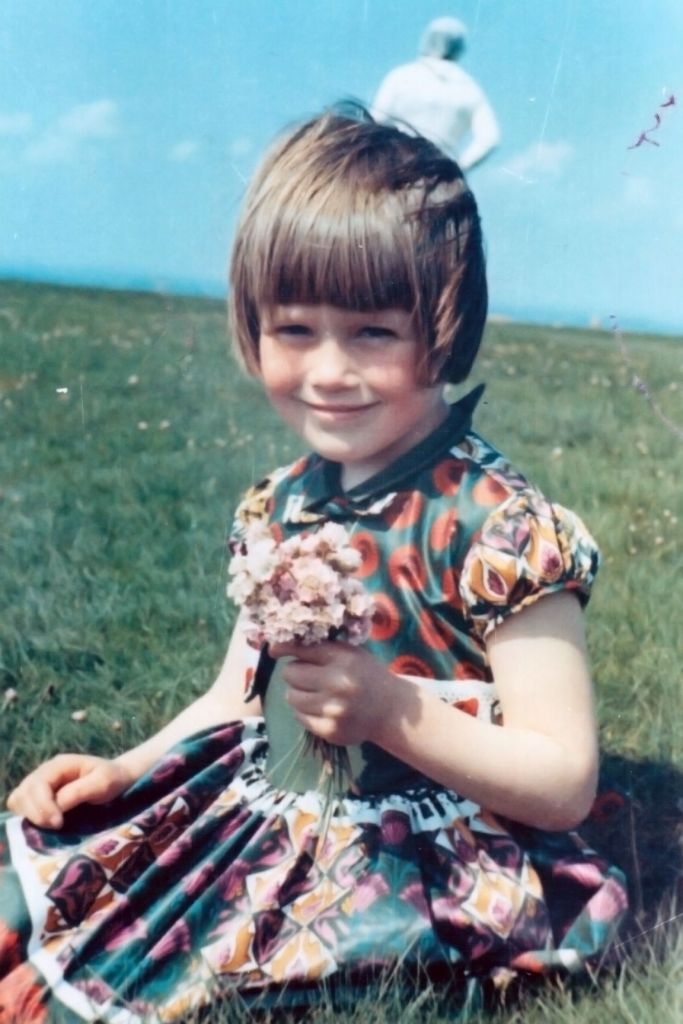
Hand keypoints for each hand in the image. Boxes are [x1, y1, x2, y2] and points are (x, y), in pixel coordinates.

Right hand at [6, 754, 134, 828]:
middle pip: (24, 792)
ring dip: (30, 815)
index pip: (39, 784)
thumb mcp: (103, 782)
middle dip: (36, 813)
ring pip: (18, 799)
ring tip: (50, 826)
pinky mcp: (39, 797)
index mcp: (60, 765)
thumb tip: (57, 807)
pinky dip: (27, 816)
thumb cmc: (112, 779)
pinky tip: (45, 824)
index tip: (58, 823)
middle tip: (56, 827)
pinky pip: (21, 806)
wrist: (117, 779)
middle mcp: (45, 772)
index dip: (44, 805)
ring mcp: (39, 784)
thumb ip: (79, 792)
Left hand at [269, 640, 394, 746]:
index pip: (300, 649)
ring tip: (315, 693)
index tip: (274, 650)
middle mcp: (338, 683)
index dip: (283, 648)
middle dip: (295, 673)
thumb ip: (319, 649)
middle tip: (309, 676)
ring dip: (298, 693)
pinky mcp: (330, 730)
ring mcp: (333, 709)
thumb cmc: (365, 675)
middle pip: (290, 674)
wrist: (391, 709)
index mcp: (343, 658)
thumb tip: (276, 646)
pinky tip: (321, 708)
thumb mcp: (349, 654)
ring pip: (291, 697)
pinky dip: (305, 712)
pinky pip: (299, 717)